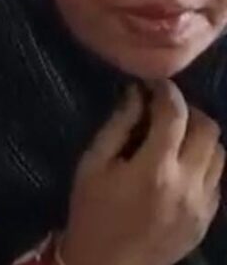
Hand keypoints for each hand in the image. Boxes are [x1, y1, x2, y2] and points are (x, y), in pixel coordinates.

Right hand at [60, 81, 223, 264]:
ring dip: (200, 136)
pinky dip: (204, 163)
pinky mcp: (207, 221)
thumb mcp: (93, 164)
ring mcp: (202, 206)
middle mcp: (187, 185)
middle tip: (164, 110)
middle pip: (208, 128)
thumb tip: (136, 93)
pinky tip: (181, 165)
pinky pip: (218, 180)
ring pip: (220, 153)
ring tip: (176, 136)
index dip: (165, 90)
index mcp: (154, 170)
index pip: (175, 113)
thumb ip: (118, 125)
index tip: (152, 84)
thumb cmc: (92, 212)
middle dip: (187, 110)